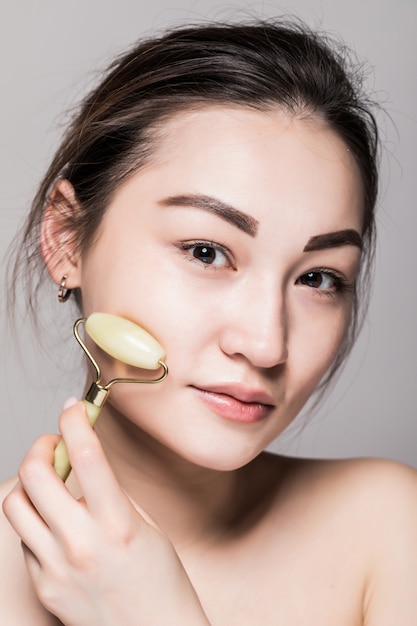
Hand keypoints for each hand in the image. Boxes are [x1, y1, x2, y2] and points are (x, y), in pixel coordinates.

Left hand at [2, 401, 209, 625]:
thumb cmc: (161, 582)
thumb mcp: (145, 526)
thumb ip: (110, 493)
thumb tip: (82, 459)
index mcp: (117, 523)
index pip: (85, 453)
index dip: (74, 419)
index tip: (74, 407)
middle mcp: (80, 543)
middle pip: (35, 474)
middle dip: (41, 445)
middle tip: (53, 442)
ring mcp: (56, 568)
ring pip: (15, 504)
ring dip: (29, 481)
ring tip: (48, 481)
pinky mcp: (43, 586)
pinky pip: (24, 539)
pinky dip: (35, 520)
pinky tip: (56, 523)